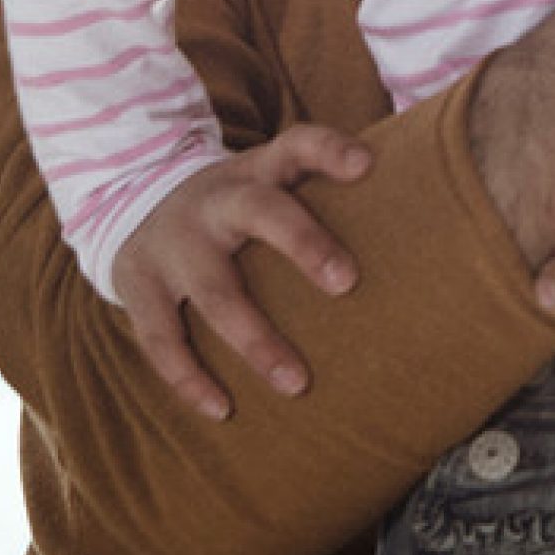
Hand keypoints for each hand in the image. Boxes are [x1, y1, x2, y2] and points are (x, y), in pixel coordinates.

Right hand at [109, 124, 371, 420]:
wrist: (129, 201)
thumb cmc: (230, 209)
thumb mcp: (264, 183)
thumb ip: (321, 197)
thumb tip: (425, 230)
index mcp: (255, 174)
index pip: (297, 145)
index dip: (330, 150)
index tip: (366, 167)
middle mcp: (215, 202)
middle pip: (261, 212)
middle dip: (304, 243)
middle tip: (347, 283)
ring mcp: (173, 243)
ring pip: (217, 291)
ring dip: (257, 339)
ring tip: (298, 383)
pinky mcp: (137, 284)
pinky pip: (163, 338)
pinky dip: (190, 377)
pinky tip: (223, 409)